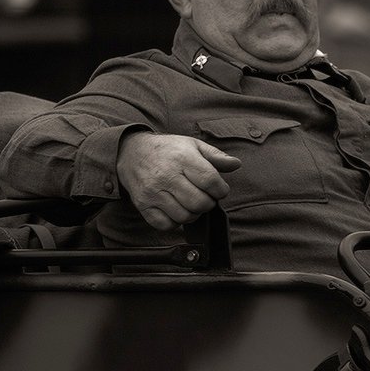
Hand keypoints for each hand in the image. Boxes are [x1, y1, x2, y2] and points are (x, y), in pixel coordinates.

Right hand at [115, 132, 240, 230]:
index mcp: (182, 158)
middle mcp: (166, 176)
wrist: (132, 153)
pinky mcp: (143, 205)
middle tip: (205, 197)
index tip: (219, 189)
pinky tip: (176, 209)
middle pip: (199, 202)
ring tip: (191, 203)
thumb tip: (236, 164)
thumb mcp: (193, 145)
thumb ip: (216, 156)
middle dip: (209, 203)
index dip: (221, 190)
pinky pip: (166, 225)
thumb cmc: (168, 150)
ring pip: (184, 216)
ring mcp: (153, 192)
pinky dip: (175, 222)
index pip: (210, 181)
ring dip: (194, 213)